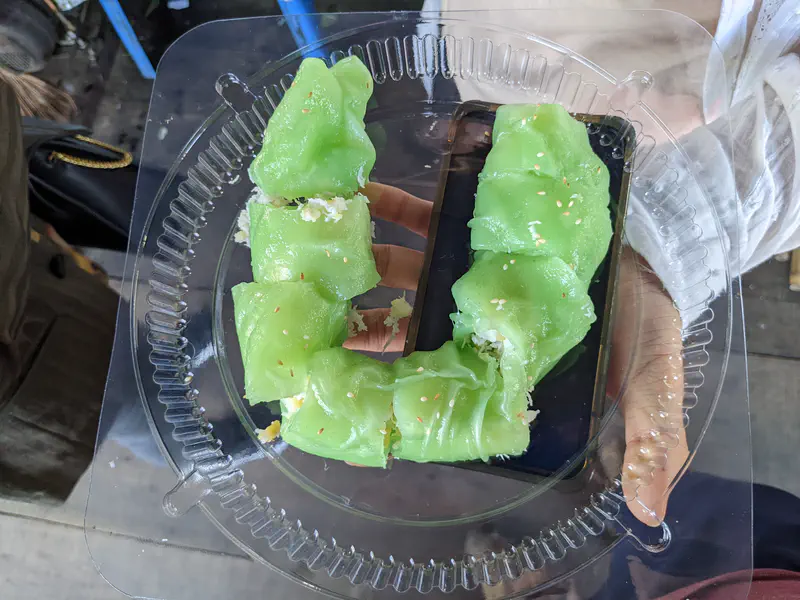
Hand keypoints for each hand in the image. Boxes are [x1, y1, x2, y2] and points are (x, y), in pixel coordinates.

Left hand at [348, 184, 687, 525]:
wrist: (654, 245)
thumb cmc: (644, 315)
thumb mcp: (652, 379)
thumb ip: (653, 438)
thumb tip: (648, 512)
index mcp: (493, 364)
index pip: (435, 387)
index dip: (391, 395)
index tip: (343, 398)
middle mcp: (466, 323)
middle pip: (401, 329)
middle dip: (355, 327)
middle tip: (306, 326)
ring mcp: (459, 273)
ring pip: (398, 272)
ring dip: (357, 263)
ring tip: (314, 253)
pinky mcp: (465, 229)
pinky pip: (417, 218)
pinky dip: (386, 206)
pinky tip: (356, 193)